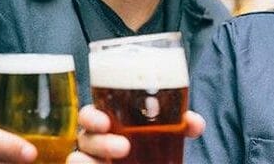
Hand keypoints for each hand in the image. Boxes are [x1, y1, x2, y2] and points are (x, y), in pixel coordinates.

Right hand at [67, 105, 205, 162]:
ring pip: (77, 159)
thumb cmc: (152, 146)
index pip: (89, 115)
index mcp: (108, 124)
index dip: (91, 116)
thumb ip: (179, 125)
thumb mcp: (166, 134)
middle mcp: (95, 143)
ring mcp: (92, 161)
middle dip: (99, 142)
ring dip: (91, 161)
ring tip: (120, 155)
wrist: (153, 163)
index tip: (105, 122)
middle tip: (123, 147)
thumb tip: (195, 123)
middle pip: (84, 138)